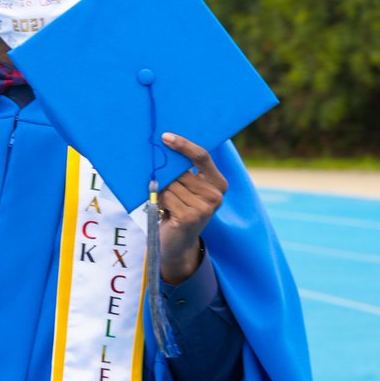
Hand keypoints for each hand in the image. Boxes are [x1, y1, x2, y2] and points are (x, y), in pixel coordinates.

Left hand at [157, 133, 227, 283]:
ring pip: (171, 183)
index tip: (165, 136)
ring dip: (163, 191)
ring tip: (168, 204)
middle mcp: (216, 195)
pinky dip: (160, 201)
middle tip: (167, 190)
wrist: (177, 244)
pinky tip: (166, 211)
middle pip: (181, 171)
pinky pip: (166, 196)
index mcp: (219, 183)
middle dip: (167, 176)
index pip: (202, 156)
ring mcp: (205, 207)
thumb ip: (183, 172)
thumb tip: (164, 149)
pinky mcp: (191, 217)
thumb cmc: (178, 209)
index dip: (183, 145)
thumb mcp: (186, 188)